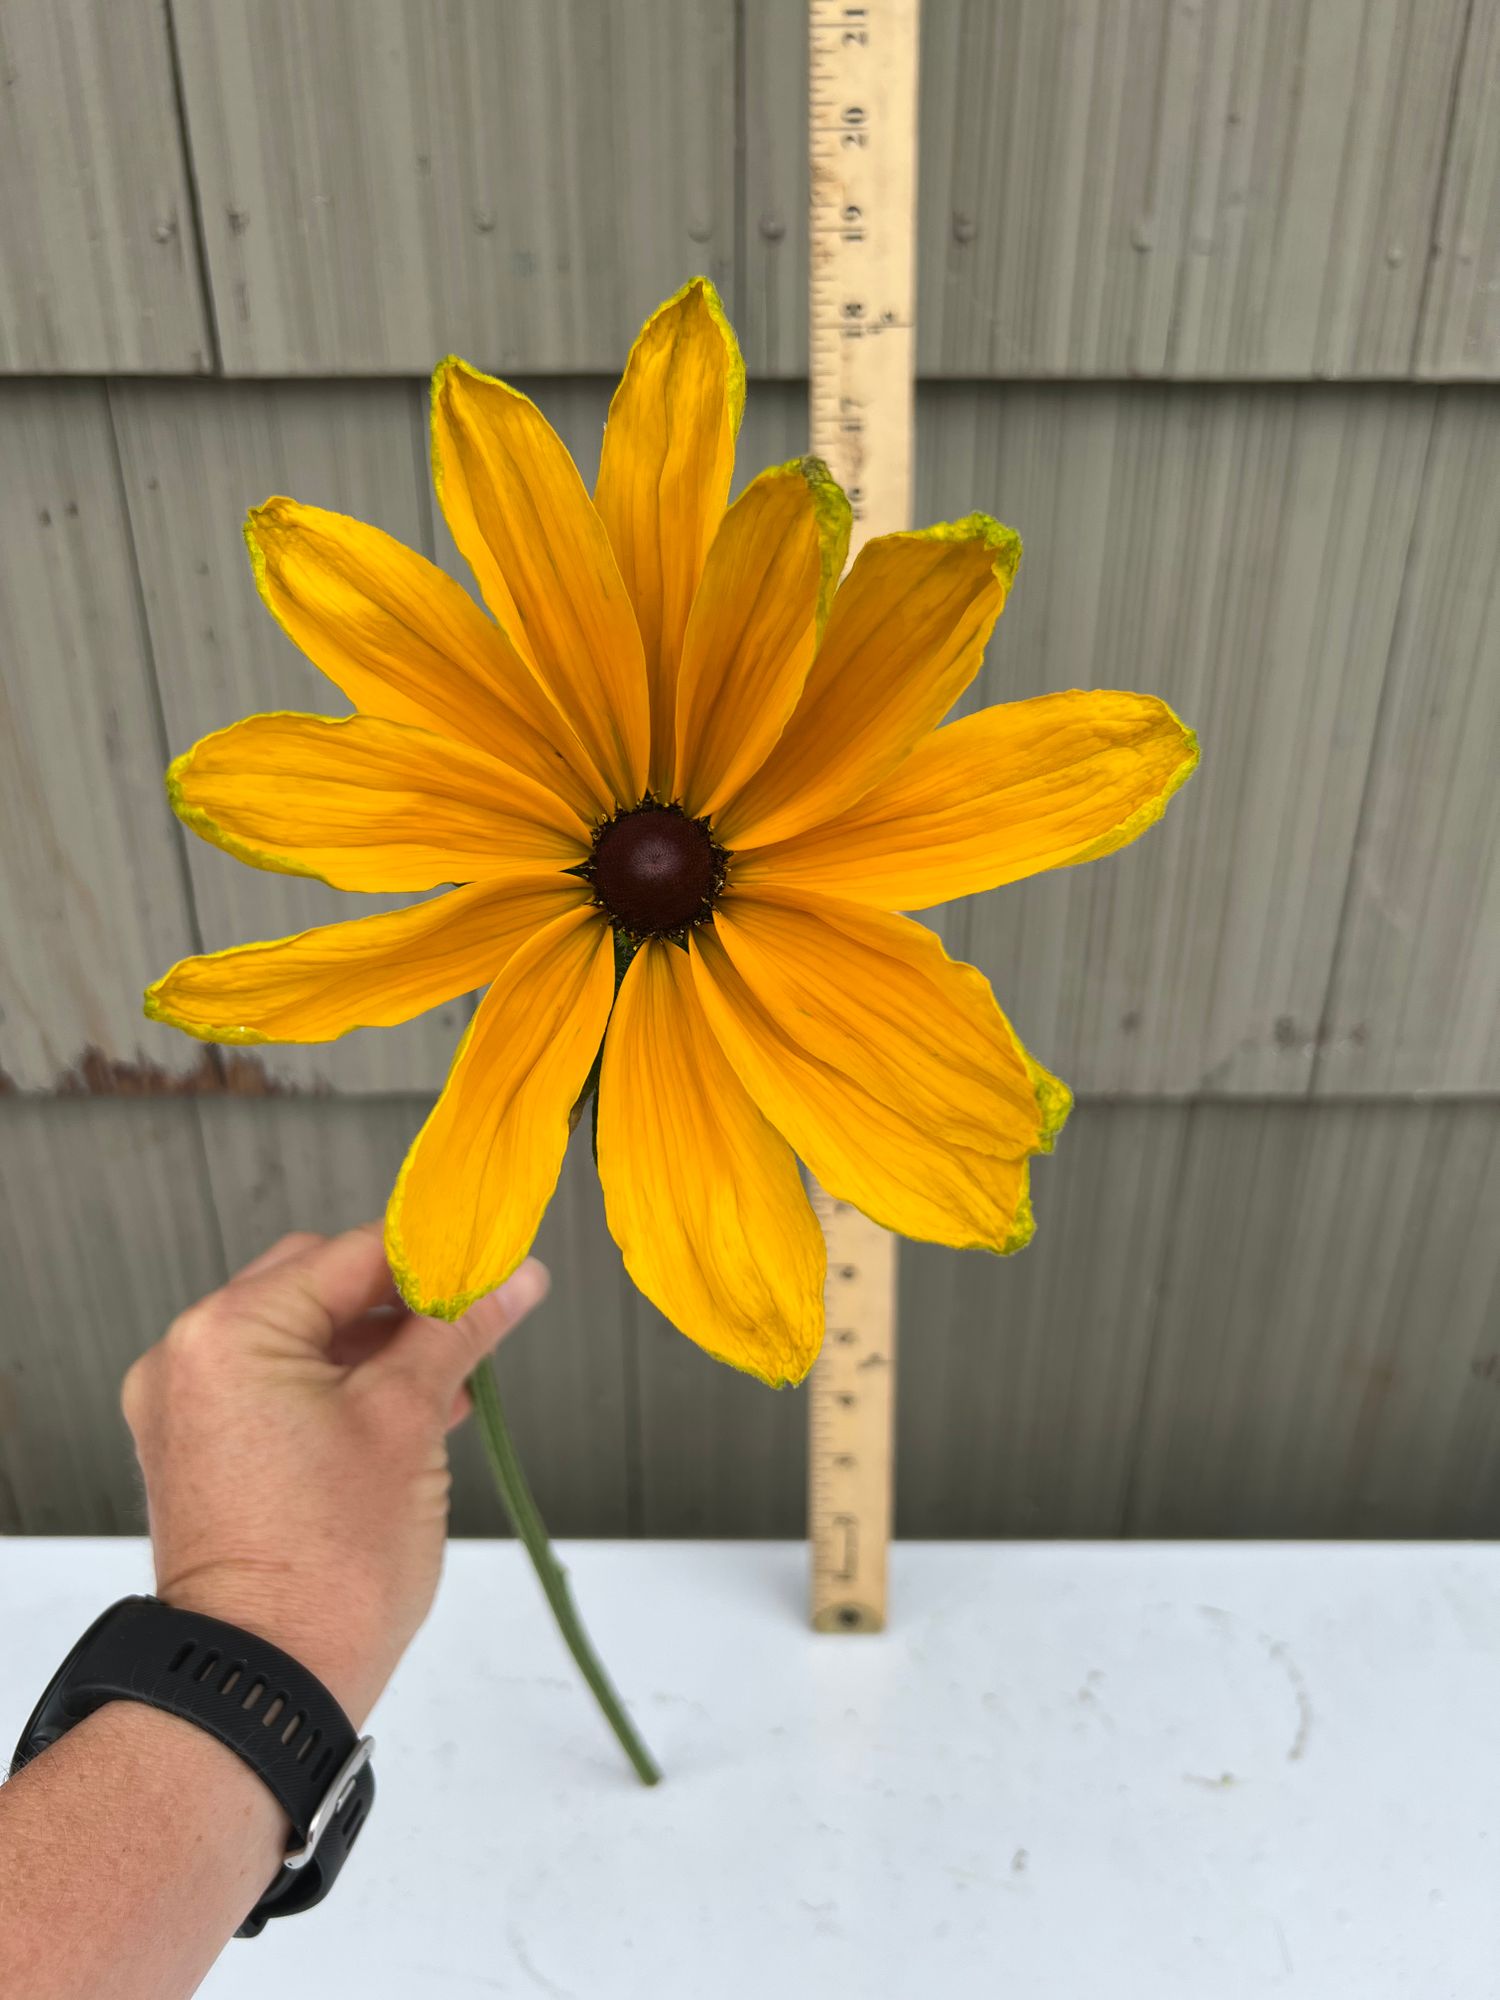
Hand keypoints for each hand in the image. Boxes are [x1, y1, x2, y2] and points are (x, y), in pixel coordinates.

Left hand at [121, 1224, 549, 1725]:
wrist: (265, 1685)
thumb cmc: (332, 1562)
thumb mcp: (410, 1421)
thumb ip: (459, 1331)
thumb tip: (515, 1276)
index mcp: (228, 1331)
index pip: (350, 1254)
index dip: (433, 1257)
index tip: (495, 1264)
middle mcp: (187, 1357)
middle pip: (316, 1286)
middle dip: (401, 1302)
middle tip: (475, 1321)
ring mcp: (184, 1409)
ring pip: (299, 1338)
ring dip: (374, 1348)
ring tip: (450, 1380)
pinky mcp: (198, 1454)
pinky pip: (274, 1388)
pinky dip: (337, 1389)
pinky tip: (406, 1413)